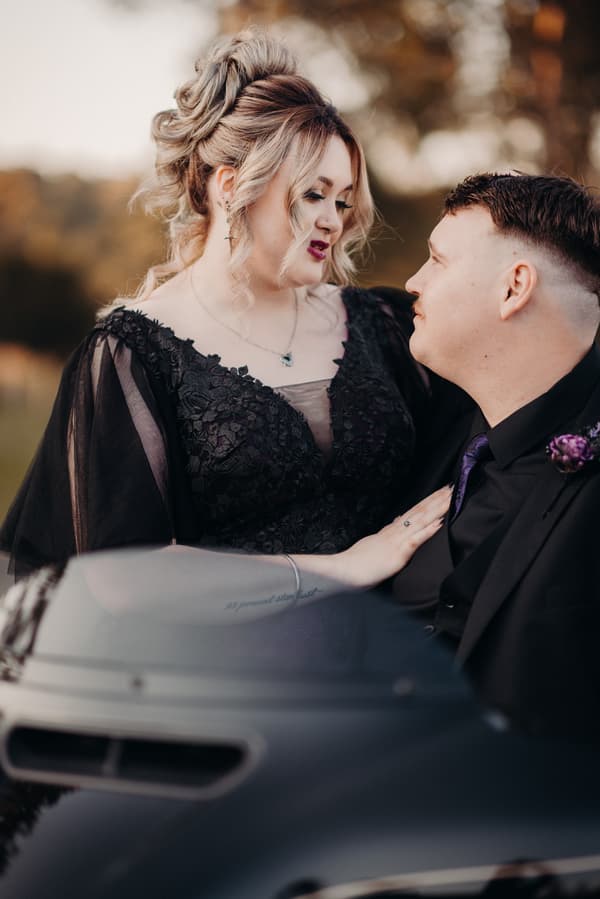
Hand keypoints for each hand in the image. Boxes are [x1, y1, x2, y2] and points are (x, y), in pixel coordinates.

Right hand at [331, 485, 451, 588]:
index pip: (413, 512)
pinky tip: (439, 523)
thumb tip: (396, 520)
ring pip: (421, 520)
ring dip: (437, 508)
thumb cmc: (356, 563)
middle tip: (451, 486)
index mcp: (391, 531)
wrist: (344, 571)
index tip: (441, 492)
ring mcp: (397, 541)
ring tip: (450, 497)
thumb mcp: (373, 543)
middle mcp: (396, 532)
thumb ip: (386, 532)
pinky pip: (416, 540)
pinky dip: (428, 531)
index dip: (428, 501)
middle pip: (420, 511)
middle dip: (437, 499)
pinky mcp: (398, 554)